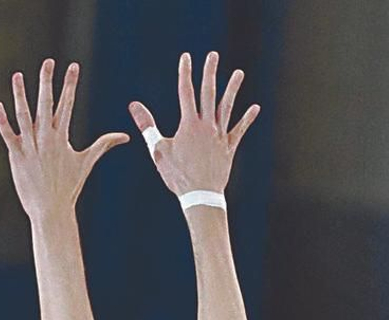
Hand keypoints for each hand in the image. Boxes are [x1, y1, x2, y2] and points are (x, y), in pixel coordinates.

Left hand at [0, 59, 127, 223]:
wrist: (51, 210)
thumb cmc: (69, 187)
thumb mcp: (86, 162)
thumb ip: (104, 144)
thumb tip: (125, 136)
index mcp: (62, 137)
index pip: (67, 104)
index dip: (70, 84)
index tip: (73, 66)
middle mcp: (46, 138)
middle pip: (46, 104)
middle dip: (47, 81)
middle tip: (48, 62)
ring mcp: (30, 146)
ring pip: (24, 115)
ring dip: (20, 94)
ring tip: (17, 75)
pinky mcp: (16, 156)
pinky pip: (8, 135)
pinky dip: (3, 121)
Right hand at [129, 51, 258, 199]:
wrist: (200, 195)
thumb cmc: (177, 175)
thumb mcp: (158, 149)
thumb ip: (147, 125)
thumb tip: (134, 105)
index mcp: (189, 124)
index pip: (185, 92)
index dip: (185, 73)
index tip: (186, 58)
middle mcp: (207, 125)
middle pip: (208, 93)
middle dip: (209, 72)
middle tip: (213, 55)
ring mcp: (220, 135)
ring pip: (227, 107)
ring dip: (233, 89)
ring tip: (238, 73)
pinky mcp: (229, 147)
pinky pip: (239, 130)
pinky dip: (247, 119)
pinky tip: (255, 108)